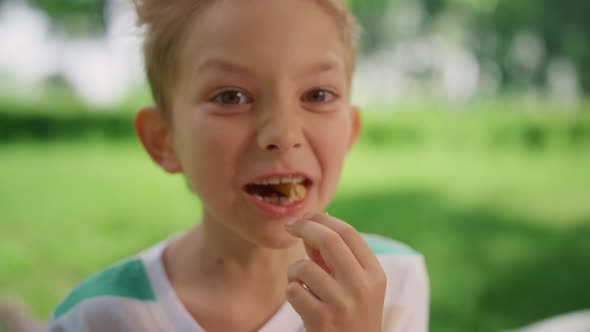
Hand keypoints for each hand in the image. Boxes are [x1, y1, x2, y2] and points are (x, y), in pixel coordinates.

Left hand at [285, 213, 386, 331]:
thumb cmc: (351, 316)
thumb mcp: (354, 286)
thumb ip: (334, 257)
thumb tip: (310, 225)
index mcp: (375, 274)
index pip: (348, 233)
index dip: (323, 219)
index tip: (305, 217)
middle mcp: (362, 287)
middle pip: (329, 240)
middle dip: (304, 227)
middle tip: (290, 226)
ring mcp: (342, 304)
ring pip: (304, 267)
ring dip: (294, 271)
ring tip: (300, 283)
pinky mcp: (322, 321)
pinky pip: (293, 291)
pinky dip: (292, 292)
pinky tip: (302, 302)